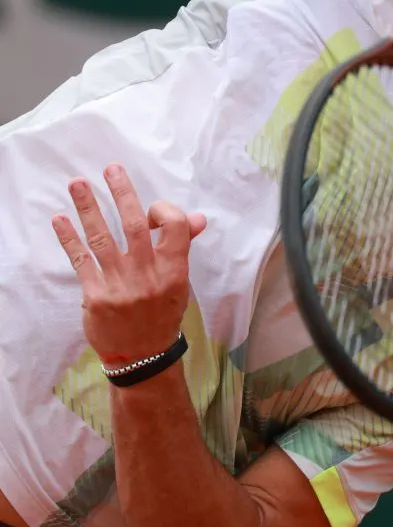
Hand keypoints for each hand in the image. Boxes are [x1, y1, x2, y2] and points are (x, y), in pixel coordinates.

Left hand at [52, 164, 206, 365]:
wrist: (143, 356)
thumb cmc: (163, 313)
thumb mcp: (180, 281)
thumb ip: (182, 247)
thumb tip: (198, 217)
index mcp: (174, 270)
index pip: (174, 226)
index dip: (164, 209)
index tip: (154, 207)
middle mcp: (148, 274)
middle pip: (135, 224)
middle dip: (122, 193)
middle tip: (111, 169)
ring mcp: (120, 285)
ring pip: (103, 237)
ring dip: (89, 208)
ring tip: (77, 184)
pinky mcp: (96, 295)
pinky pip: (81, 260)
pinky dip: (69, 238)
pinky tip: (60, 219)